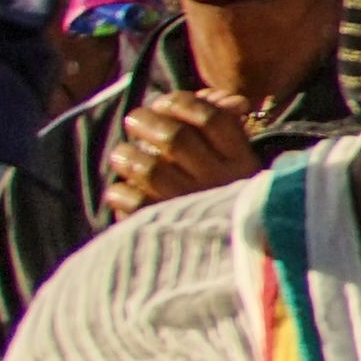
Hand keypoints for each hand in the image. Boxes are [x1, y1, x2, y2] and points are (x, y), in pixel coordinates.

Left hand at [103, 88, 265, 219]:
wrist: (235, 261)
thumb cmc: (228, 201)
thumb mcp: (239, 167)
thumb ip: (230, 129)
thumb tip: (226, 99)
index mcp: (241, 163)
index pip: (212, 119)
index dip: (182, 103)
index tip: (164, 102)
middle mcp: (218, 183)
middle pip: (176, 138)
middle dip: (147, 121)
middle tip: (134, 120)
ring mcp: (191, 205)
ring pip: (149, 167)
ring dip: (127, 154)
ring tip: (122, 154)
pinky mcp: (164, 227)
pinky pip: (132, 200)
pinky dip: (119, 191)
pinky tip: (123, 190)